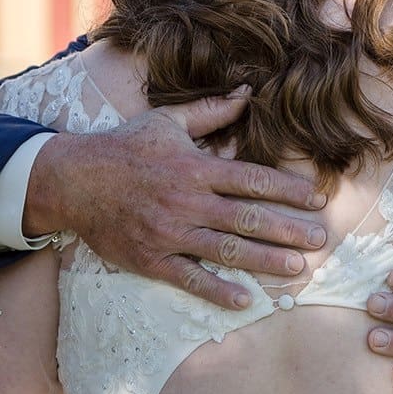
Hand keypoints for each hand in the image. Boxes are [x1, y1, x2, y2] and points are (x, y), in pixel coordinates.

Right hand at [24, 90, 326, 308]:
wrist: (72, 180)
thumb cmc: (125, 147)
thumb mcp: (168, 120)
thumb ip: (211, 111)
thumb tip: (248, 93)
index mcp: (196, 167)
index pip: (252, 179)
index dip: (288, 190)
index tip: (317, 199)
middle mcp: (188, 201)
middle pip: (247, 218)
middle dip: (287, 230)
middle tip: (320, 240)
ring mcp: (170, 232)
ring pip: (226, 250)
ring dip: (264, 261)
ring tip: (297, 269)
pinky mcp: (151, 258)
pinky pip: (189, 278)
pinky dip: (217, 291)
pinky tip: (245, 300)